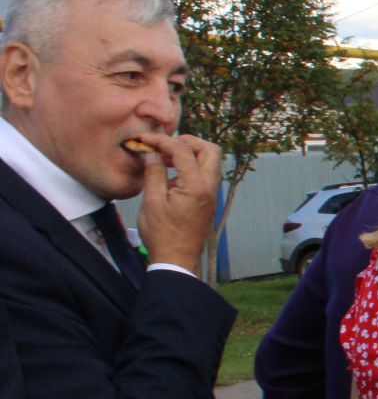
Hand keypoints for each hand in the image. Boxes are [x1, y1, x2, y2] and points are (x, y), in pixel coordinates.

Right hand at [135, 132, 219, 270]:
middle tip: (164, 145)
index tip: (145, 139)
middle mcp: (210, 187)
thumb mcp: (152, 201)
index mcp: (196, 186)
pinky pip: (204, 174)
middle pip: (210, 150)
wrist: (177, 259)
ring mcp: (211, 194)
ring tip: (163, 158)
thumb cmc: (162, 233)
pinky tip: (169, 174)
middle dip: (187, 142)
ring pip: (209, 162)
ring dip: (189, 154)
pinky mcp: (208, 199)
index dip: (162, 141)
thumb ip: (154, 172)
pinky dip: (190, 167)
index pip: (183, 150)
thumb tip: (151, 153)